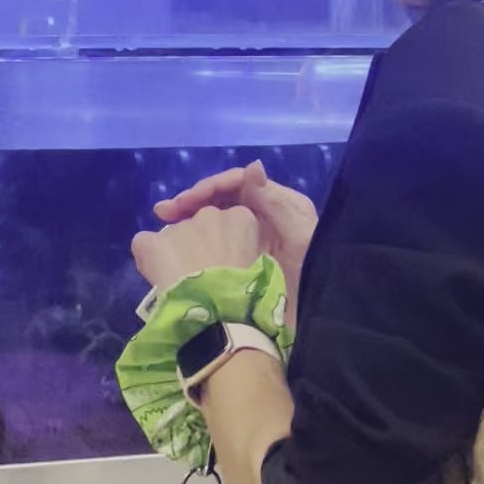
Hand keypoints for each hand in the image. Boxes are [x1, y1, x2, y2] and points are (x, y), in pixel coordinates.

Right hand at [153, 160, 316, 326]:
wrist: (319, 315)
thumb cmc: (312, 271)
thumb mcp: (299, 233)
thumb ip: (275, 202)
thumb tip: (251, 167)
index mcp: (278, 204)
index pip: (237, 184)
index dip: (208, 188)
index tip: (184, 202)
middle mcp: (263, 216)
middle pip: (221, 198)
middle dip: (192, 201)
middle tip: (163, 212)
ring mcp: (252, 239)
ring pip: (215, 218)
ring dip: (189, 217)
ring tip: (163, 223)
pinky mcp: (243, 260)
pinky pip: (216, 242)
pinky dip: (197, 240)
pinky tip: (179, 246)